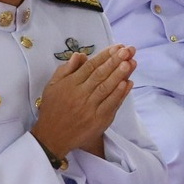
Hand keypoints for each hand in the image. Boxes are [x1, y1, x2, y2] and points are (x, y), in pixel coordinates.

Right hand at [33, 44, 135, 160]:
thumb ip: (66, 69)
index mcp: (70, 85)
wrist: (52, 137)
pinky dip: (120, 94)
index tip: (117, 47)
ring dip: (120, 75)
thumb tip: (80, 55)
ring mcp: (90, 108)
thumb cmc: (53, 109)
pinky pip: (111, 105)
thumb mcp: (52, 86)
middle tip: (127, 50)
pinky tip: (128, 83)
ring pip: (106, 88)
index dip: (104, 56)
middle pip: (100, 75)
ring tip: (130, 63)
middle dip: (115, 61)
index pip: (90, 67)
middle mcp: (80, 95)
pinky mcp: (98, 121)